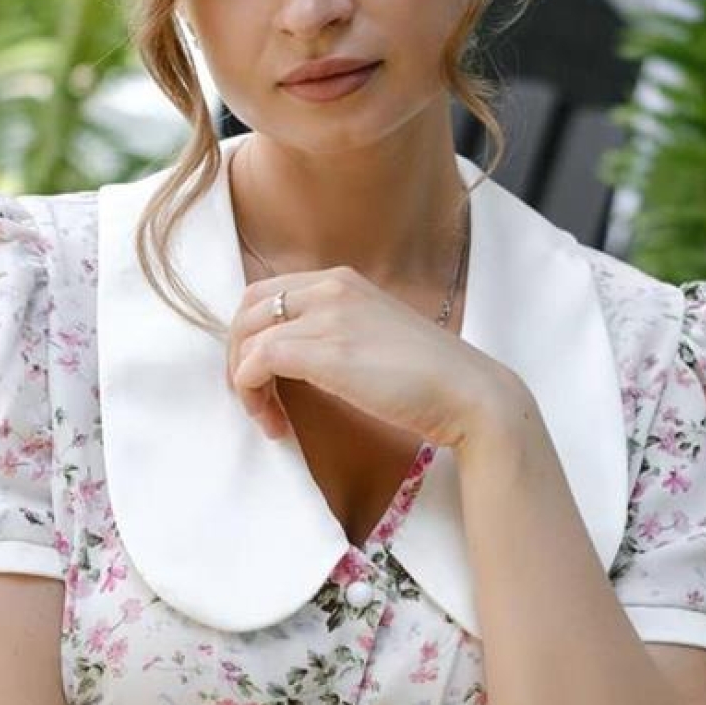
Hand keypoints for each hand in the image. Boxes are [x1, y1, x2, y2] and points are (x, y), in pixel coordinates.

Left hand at [224, 265, 523, 449]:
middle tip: (255, 397)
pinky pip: (257, 363)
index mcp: (340, 280)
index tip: (263, 376)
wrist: (467, 393)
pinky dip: (253, 395)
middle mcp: (329, 288)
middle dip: (238, 355)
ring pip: (246, 338)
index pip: (266, 293)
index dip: (251, 335)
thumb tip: (288, 353)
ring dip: (243, 383)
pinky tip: (277, 424)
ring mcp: (327, 316)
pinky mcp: (324, 352)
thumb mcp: (371, 333)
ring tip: (268, 417)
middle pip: (247, 310)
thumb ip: (334, 329)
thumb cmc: (426, 375)